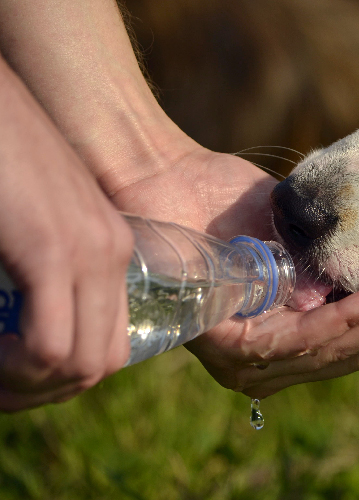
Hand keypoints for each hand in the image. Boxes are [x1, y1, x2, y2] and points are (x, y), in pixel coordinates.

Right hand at [0, 59, 132, 411]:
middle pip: (103, 364)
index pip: (110, 342)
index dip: (62, 375)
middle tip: (0, 388)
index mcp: (110, 253)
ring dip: (28, 387)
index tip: (14, 375)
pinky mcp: (53, 249)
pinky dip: (16, 368)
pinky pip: (50, 346)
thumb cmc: (2, 166)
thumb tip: (19, 327)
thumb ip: (38, 278)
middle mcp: (112, 256)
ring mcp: (90, 252)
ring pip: (83, 366)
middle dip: (46, 391)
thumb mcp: (28, 232)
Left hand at [111, 146, 358, 397]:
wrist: (165, 178)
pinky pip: (299, 338)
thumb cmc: (230, 206)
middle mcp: (270, 358)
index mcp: (289, 336)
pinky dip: (345, 318)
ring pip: (335, 350)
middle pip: (355, 353)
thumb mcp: (302, 240)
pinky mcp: (227, 345)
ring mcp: (247, 359)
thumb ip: (340, 270)